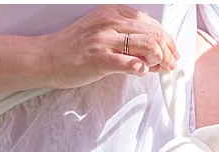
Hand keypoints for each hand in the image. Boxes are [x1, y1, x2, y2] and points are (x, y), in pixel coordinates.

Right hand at [39, 5, 178, 89]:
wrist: (46, 57)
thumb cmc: (76, 48)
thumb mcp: (104, 34)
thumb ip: (130, 41)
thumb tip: (158, 57)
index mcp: (113, 12)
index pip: (151, 23)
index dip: (167, 40)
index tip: (173, 53)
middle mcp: (109, 21)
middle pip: (153, 33)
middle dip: (168, 51)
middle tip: (171, 64)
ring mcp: (103, 39)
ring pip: (146, 45)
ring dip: (159, 59)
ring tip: (159, 69)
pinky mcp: (98, 57)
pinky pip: (129, 62)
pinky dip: (142, 68)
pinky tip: (142, 71)